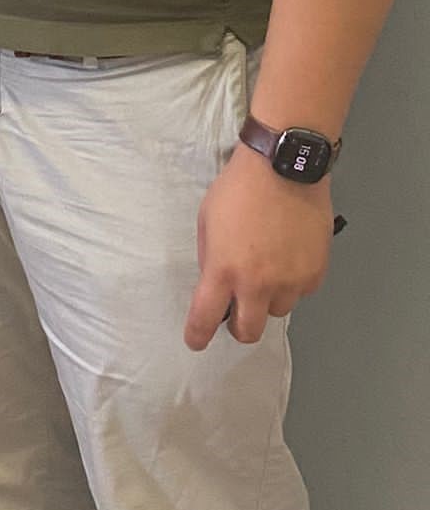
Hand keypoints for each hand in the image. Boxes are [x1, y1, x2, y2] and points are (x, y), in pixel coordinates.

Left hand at [184, 143, 333, 349]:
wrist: (283, 169)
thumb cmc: (239, 188)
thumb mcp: (207, 221)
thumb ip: (211, 257)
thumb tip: (218, 282)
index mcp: (224, 270)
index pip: (205, 318)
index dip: (197, 335)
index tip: (195, 341)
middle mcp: (258, 284)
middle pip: (248, 331)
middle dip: (239, 325)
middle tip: (237, 309)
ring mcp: (290, 282)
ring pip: (277, 311)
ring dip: (268, 299)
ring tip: (267, 267)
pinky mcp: (315, 274)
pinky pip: (301, 292)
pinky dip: (292, 282)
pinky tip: (288, 256)